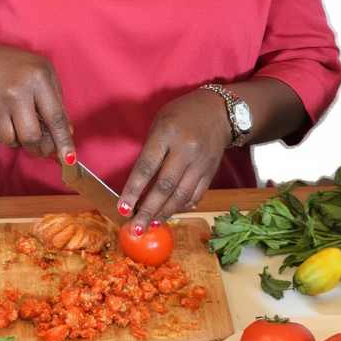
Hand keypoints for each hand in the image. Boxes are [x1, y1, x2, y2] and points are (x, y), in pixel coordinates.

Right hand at [0, 41, 74, 161]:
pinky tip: (5, 119)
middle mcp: (16, 91)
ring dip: (20, 141)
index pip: (55, 117)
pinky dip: (6, 135)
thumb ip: (57, 102)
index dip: (63, 141)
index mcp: (37, 78)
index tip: (69, 159)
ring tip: (20, 124)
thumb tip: (67, 134)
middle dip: (39, 146)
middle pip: (32, 136)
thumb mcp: (43, 73)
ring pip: (14, 142)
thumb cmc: (15, 67)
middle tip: (42, 147)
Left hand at [118, 89, 231, 233]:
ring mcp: (201, 162)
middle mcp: (186, 149)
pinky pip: (195, 195)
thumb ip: (149, 153)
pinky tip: (169, 214)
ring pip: (181, 195)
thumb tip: (138, 188)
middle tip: (136, 228)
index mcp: (167, 133)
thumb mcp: (159, 125)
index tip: (122, 208)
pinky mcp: (211, 172)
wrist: (217, 112)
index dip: (133, 190)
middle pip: (165, 186)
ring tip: (150, 225)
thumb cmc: (180, 117)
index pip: (146, 166)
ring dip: (164, 213)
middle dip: (148, 210)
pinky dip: (181, 208)